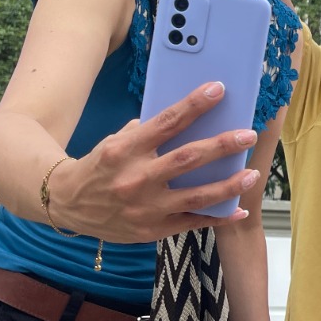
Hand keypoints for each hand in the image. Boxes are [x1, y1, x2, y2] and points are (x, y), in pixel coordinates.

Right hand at [48, 82, 259, 242]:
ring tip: (253, 174)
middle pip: (187, 159)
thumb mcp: (115, 141)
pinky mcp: (151, 230)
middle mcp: (136, 179)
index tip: (219, 90)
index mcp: (125, 149)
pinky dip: (218, 218)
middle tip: (248, 135)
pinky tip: (239, 210)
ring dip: (229, 185)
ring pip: (196, 196)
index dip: (195, 105)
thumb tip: (188, 118)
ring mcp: (145, 208)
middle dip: (222, 146)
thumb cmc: (99, 165)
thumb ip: (147, 132)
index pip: (167, 122)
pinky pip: (191, 223)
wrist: (66, 203)